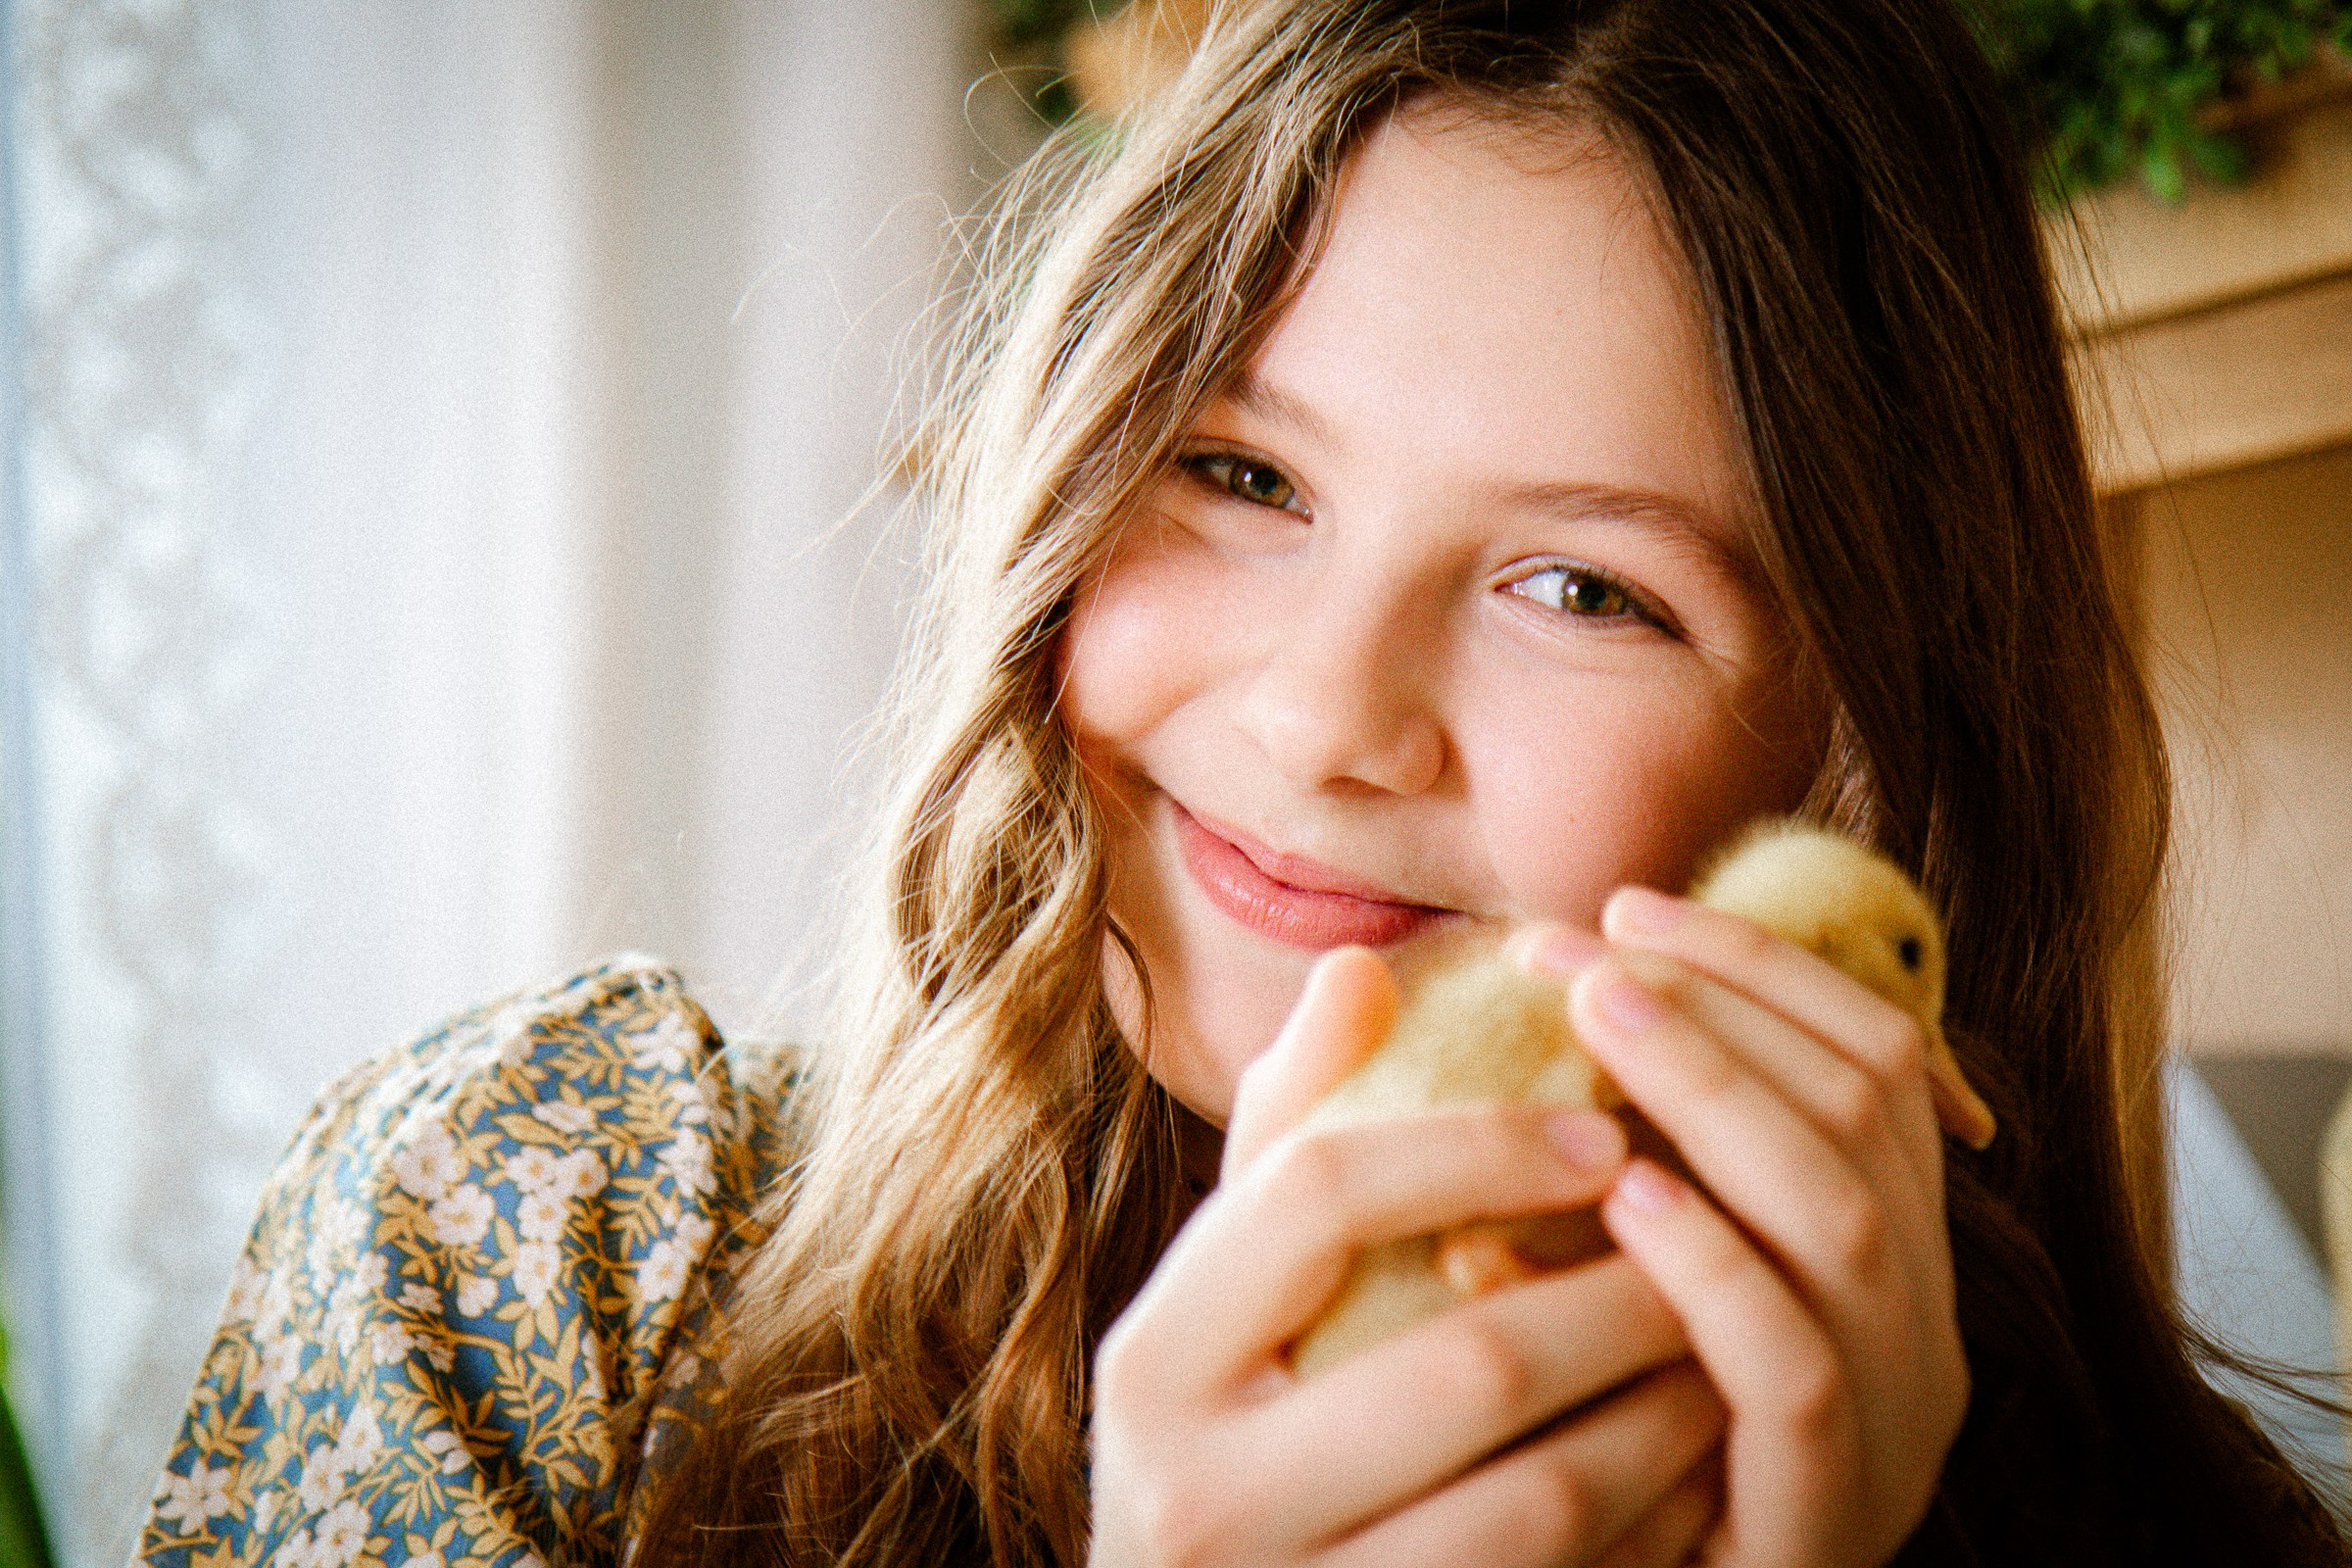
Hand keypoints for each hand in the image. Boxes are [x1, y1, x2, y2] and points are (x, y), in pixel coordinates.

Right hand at [1090, 946, 1725, 1567]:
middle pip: (1465, 1363)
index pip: (1318, 1194)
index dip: (1477, 1147)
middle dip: (1619, 1295)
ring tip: (1722, 1346)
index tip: (1600, 1130)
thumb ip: (1286, 1135)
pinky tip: (1693, 1471)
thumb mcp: (1225, 1290)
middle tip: (1712, 1236)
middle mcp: (1198, 1494)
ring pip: (1540, 1505)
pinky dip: (1652, 1531)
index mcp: (1155, 1359)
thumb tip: (1362, 968)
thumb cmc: (1223, 1430)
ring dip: (1662, 1417)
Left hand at [1541, 888, 1969, 1567]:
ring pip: (1843, 1214)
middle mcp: (1914, 1323)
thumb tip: (1524, 999)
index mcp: (1887, 1257)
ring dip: (1713, 1093)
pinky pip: (1793, 1364)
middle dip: (1715, 1003)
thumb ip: (1611, 1160)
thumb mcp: (1623, 1281)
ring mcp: (1888, 1416)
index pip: (1870, 1059)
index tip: (1624, 909)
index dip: (1755, 968)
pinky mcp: (1821, 1509)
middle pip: (1861, 1107)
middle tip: (1577, 950)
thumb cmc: (1602, 1447)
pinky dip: (1711, 1264)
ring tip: (1597, 1017)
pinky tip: (1623, 1197)